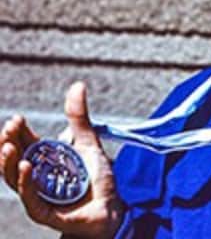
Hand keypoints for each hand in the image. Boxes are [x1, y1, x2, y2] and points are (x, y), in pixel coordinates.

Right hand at [0, 82, 123, 237]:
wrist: (112, 207)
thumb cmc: (96, 178)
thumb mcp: (87, 143)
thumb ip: (79, 118)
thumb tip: (77, 85)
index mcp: (44, 160)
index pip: (24, 143)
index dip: (18, 132)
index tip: (17, 118)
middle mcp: (36, 177)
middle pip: (13, 159)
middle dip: (8, 143)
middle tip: (10, 127)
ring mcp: (38, 195)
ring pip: (14, 179)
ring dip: (8, 162)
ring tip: (8, 146)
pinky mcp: (44, 212)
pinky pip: (30, 198)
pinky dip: (25, 183)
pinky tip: (25, 167)